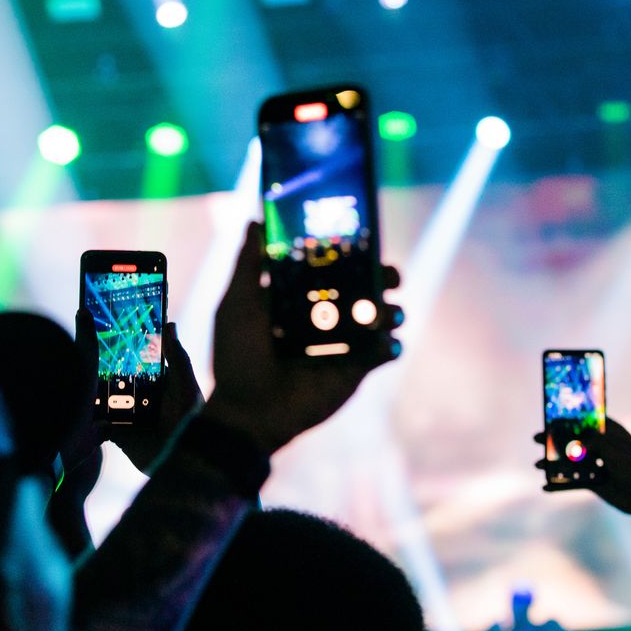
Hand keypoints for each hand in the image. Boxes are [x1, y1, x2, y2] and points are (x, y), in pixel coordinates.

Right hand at [74, 308, 201, 472]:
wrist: (180, 460)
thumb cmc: (188, 420)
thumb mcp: (186, 387)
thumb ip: (177, 357)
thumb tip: (169, 324)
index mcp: (159, 384)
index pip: (137, 362)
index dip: (123, 348)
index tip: (104, 329)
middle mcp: (142, 398)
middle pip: (117, 378)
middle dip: (100, 367)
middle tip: (78, 346)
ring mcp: (128, 416)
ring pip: (106, 397)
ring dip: (91, 388)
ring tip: (69, 368)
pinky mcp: (118, 433)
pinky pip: (100, 420)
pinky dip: (88, 413)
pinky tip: (71, 399)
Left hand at [203, 221, 401, 453]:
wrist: (249, 410)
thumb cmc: (238, 356)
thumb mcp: (237, 304)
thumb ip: (248, 264)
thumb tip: (254, 221)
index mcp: (298, 299)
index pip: (332, 267)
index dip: (351, 253)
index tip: (364, 239)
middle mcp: (324, 318)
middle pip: (363, 289)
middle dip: (382, 277)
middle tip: (389, 275)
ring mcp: (342, 344)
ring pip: (379, 318)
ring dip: (391, 310)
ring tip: (387, 312)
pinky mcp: (355, 370)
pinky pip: (384, 352)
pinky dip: (392, 344)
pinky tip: (387, 341)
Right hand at [534, 417, 630, 517]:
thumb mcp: (615, 450)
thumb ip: (594, 442)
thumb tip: (576, 445)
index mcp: (612, 433)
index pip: (587, 421)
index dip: (570, 419)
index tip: (552, 417)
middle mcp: (602, 447)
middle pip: (574, 440)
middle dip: (555, 440)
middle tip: (537, 438)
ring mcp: (596, 464)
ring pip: (570, 460)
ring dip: (553, 462)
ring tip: (538, 464)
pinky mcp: (593, 481)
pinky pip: (572, 480)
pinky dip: (559, 483)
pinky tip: (545, 486)